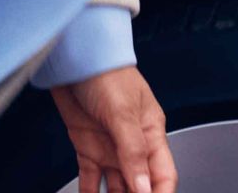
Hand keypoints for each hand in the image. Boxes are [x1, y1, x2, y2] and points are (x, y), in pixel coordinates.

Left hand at [51, 65, 172, 192]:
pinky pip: (90, 181)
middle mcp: (132, 144)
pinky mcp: (87, 148)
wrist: (74, 58)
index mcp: (151, 133)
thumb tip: (144, 187)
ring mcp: (109, 148)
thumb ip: (132, 151)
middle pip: (140, 186)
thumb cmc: (105, 72)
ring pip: (116, 188)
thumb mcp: (122, 112)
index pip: (163, 175)